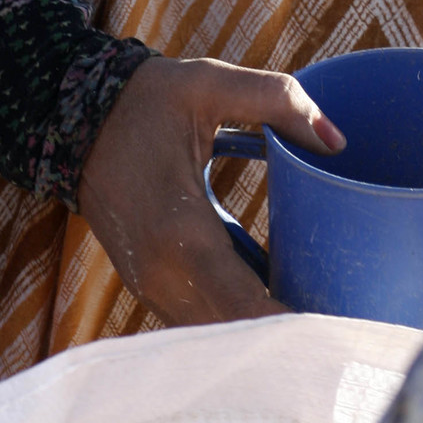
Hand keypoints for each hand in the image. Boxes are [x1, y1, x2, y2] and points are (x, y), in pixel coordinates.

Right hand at [76, 54, 343, 326]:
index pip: (247, 308)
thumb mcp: (209, 84)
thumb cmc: (144, 101)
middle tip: (350, 325)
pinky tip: (280, 303)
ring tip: (323, 319)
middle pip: (239, 335)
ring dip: (266, 333)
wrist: (73, 121)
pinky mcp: (150, 288)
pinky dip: (240, 321)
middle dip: (293, 336)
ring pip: (218, 338)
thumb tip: (337, 139)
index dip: (297, 327)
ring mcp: (150, 288)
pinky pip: (203, 323)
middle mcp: (161, 275)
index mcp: (180, 232)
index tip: (345, 327)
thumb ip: (276, 101)